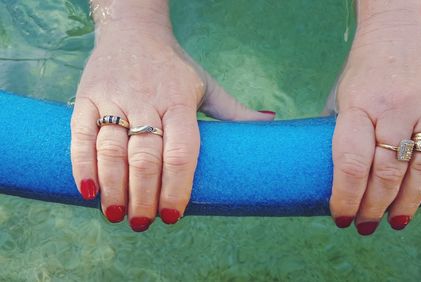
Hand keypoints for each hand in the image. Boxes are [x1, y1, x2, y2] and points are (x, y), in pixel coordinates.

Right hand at [70, 5, 274, 230]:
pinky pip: (81, 134)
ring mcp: (115, 99)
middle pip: (145, 156)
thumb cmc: (174, 67)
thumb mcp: (206, 85)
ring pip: (112, 149)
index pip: (181, 151)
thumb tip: (271, 123)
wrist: (133, 30)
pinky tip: (88, 191)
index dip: (177, 186)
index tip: (172, 216)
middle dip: (144, 195)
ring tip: (118, 216)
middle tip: (143, 224)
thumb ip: (233, 110)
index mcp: (180, 101)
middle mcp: (147, 100)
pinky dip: (82, 163)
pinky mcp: (87, 97)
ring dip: (114, 187)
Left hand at [325, 1, 420, 234]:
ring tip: (397, 221)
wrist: (396, 31)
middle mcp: (393, 107)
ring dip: (409, 202)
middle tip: (367, 226)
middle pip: (387, 173)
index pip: (352, 164)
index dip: (347, 198)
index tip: (342, 218)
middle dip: (375, 208)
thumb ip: (339, 135)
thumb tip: (336, 179)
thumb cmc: (362, 70)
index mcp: (358, 106)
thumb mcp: (340, 97)